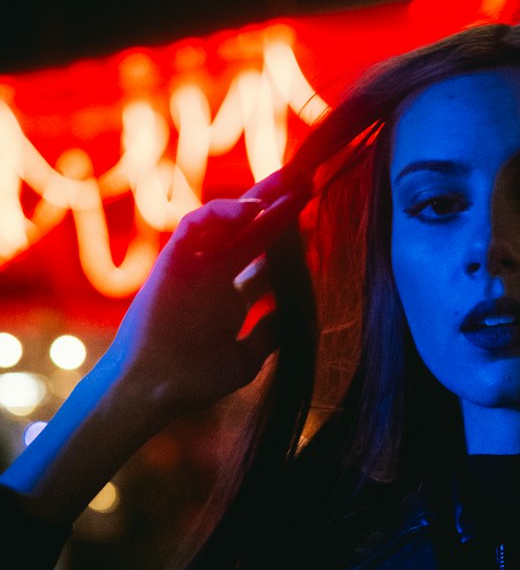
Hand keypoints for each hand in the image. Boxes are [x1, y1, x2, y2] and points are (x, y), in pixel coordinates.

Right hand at [103, 168, 307, 417]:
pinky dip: (222, 212)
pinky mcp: (172, 259)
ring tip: (291, 183)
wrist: (155, 387)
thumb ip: (268, 335)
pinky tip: (254, 208)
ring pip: (226, 221)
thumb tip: (292, 316)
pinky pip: (194, 224)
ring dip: (257, 200)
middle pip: (250, 232)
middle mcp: (213, 277)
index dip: (288, 243)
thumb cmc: (195, 380)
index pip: (265, 262)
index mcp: (230, 299)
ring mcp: (193, 266)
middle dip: (277, 207)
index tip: (314, 225)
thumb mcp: (247, 358)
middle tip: (307, 182)